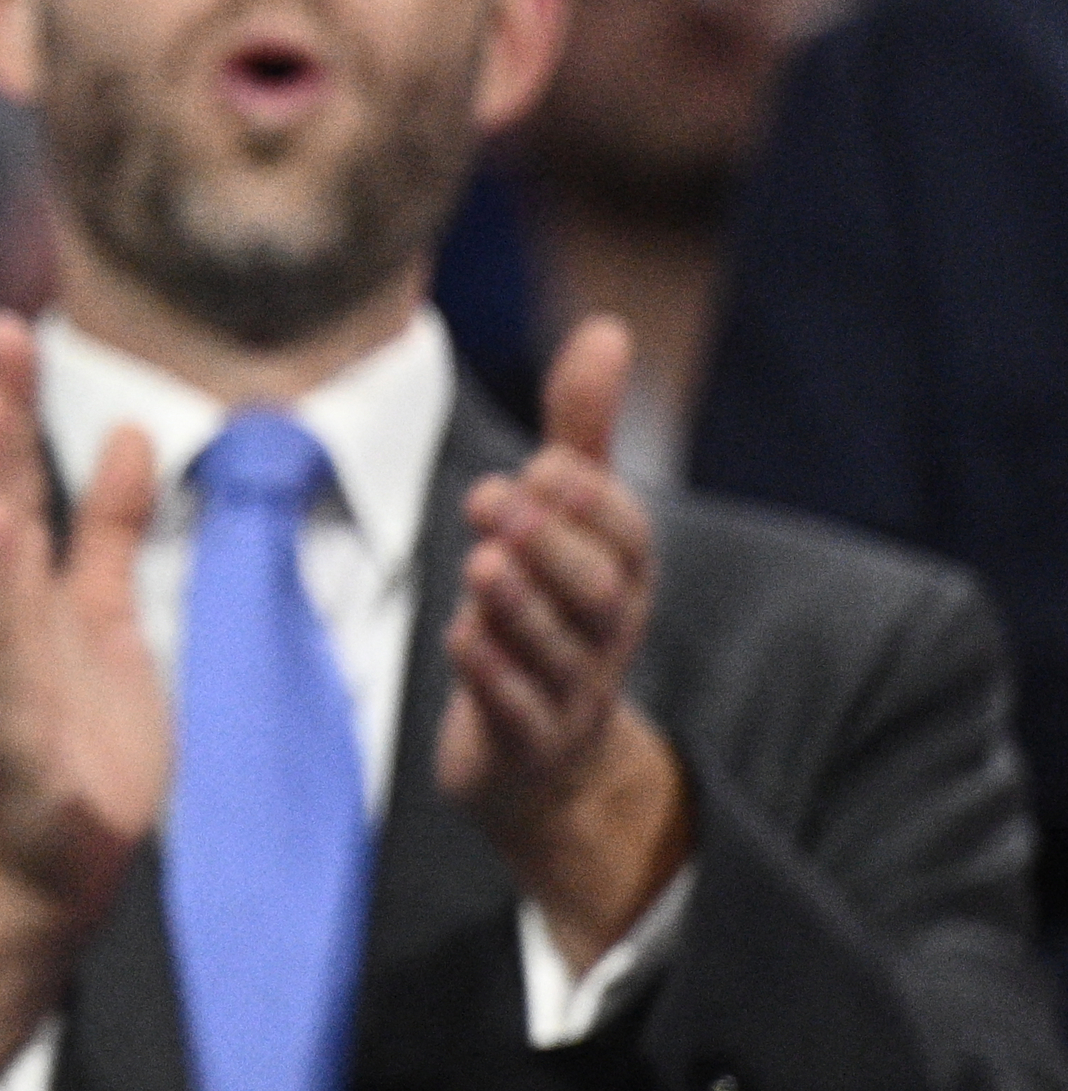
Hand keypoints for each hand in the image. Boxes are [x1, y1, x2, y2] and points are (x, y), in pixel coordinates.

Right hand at [0, 313, 164, 1065]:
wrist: (67, 851)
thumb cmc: (80, 727)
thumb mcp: (103, 609)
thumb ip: (110, 524)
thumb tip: (131, 429)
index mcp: (3, 586)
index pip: (4, 476)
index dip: (5, 405)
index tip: (8, 325)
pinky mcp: (19, 744)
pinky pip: (10, 685)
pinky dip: (4, 640)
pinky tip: (5, 590)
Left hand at [437, 316, 688, 965]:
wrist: (542, 761)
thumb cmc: (551, 615)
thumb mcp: (563, 523)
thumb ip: (581, 432)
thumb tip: (606, 328)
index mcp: (620, 577)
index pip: (627, 536)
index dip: (592, 503)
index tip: (544, 464)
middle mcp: (606, 634)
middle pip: (601, 591)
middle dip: (553, 545)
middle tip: (497, 498)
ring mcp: (570, 692)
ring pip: (558, 651)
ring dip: (520, 605)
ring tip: (480, 562)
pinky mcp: (525, 741)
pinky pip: (518, 711)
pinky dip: (493, 676)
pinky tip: (462, 636)